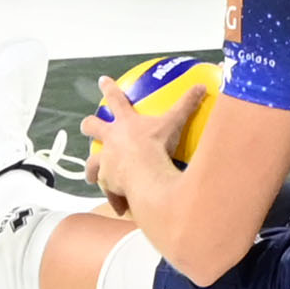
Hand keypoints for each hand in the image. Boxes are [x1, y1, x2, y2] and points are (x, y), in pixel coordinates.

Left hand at [82, 76, 199, 221]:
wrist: (145, 173)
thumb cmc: (157, 146)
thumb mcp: (174, 122)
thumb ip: (187, 105)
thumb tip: (201, 86)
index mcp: (125, 123)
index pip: (115, 99)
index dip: (109, 88)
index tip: (103, 80)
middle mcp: (111, 140)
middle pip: (93, 127)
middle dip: (89, 125)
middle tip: (88, 125)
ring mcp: (107, 161)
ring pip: (92, 162)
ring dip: (92, 168)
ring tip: (92, 176)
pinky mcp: (107, 182)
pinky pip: (110, 192)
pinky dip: (115, 198)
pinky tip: (120, 208)